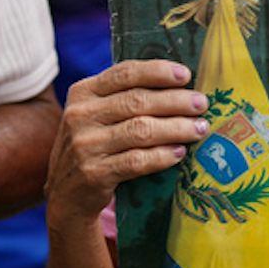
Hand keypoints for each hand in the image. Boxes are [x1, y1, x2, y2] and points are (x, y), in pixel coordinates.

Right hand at [46, 60, 208, 227]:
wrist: (67, 195)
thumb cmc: (92, 147)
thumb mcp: (95, 116)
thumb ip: (122, 98)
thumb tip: (177, 85)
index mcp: (82, 92)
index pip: (125, 73)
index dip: (158, 72)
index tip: (186, 75)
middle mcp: (80, 115)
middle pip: (137, 101)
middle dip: (176, 101)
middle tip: (201, 104)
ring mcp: (85, 145)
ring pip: (141, 130)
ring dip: (176, 128)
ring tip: (199, 129)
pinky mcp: (94, 173)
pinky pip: (137, 161)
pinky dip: (162, 156)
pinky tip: (179, 153)